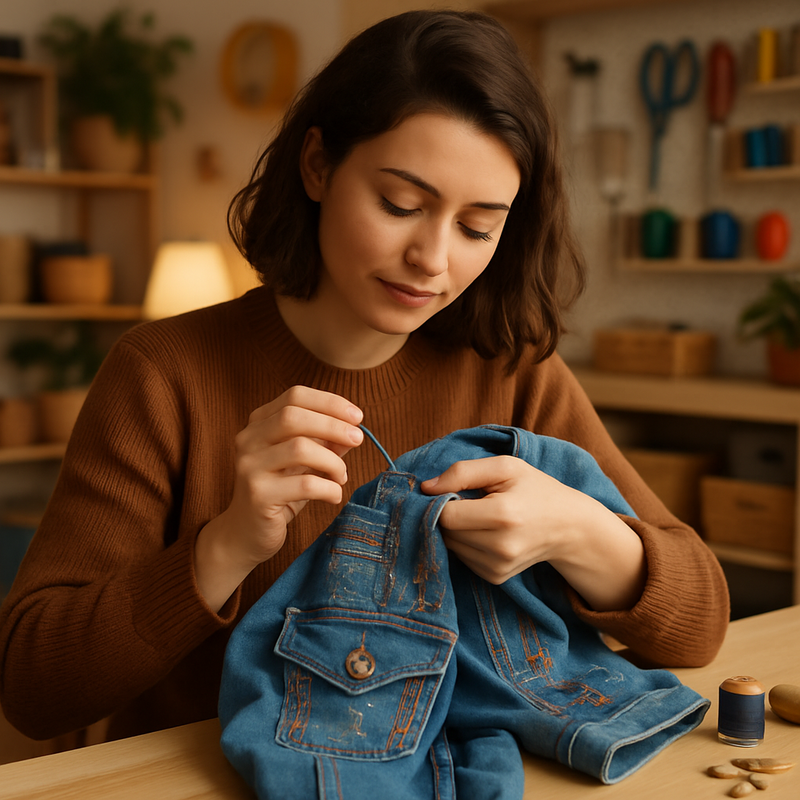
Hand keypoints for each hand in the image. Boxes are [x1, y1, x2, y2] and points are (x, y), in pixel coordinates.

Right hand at [195, 386, 362, 610]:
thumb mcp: (305, 461)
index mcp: (258, 423)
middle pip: (294, 416)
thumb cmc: (281, 491)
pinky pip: (304, 484)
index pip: (295, 396)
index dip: (329, 402)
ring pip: (300, 448)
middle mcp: (248, 440)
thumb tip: (353, 430)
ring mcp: (249, 467)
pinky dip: (328, 488)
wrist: (247, 533)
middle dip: (333, 425)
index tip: (357, 416)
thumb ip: (326, 442)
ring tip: (341, 476)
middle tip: (358, 439)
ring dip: (332, 461)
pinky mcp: (258, 495)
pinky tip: (334, 495)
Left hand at [421, 456, 645, 610]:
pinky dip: (466, 544)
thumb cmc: (535, 489)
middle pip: (446, 532)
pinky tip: (484, 532)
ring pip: (450, 547)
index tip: (451, 490)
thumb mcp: (505, 467)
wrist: (569, 526)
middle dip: (448, 514)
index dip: (441, 500)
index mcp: (502, 515)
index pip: (446, 514)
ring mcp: (498, 567)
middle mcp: (500, 547)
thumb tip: (425, 488)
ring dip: (456, 530)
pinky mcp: (496, 578)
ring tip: (478, 515)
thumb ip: (462, 472)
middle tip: (467, 500)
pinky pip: (462, 558)